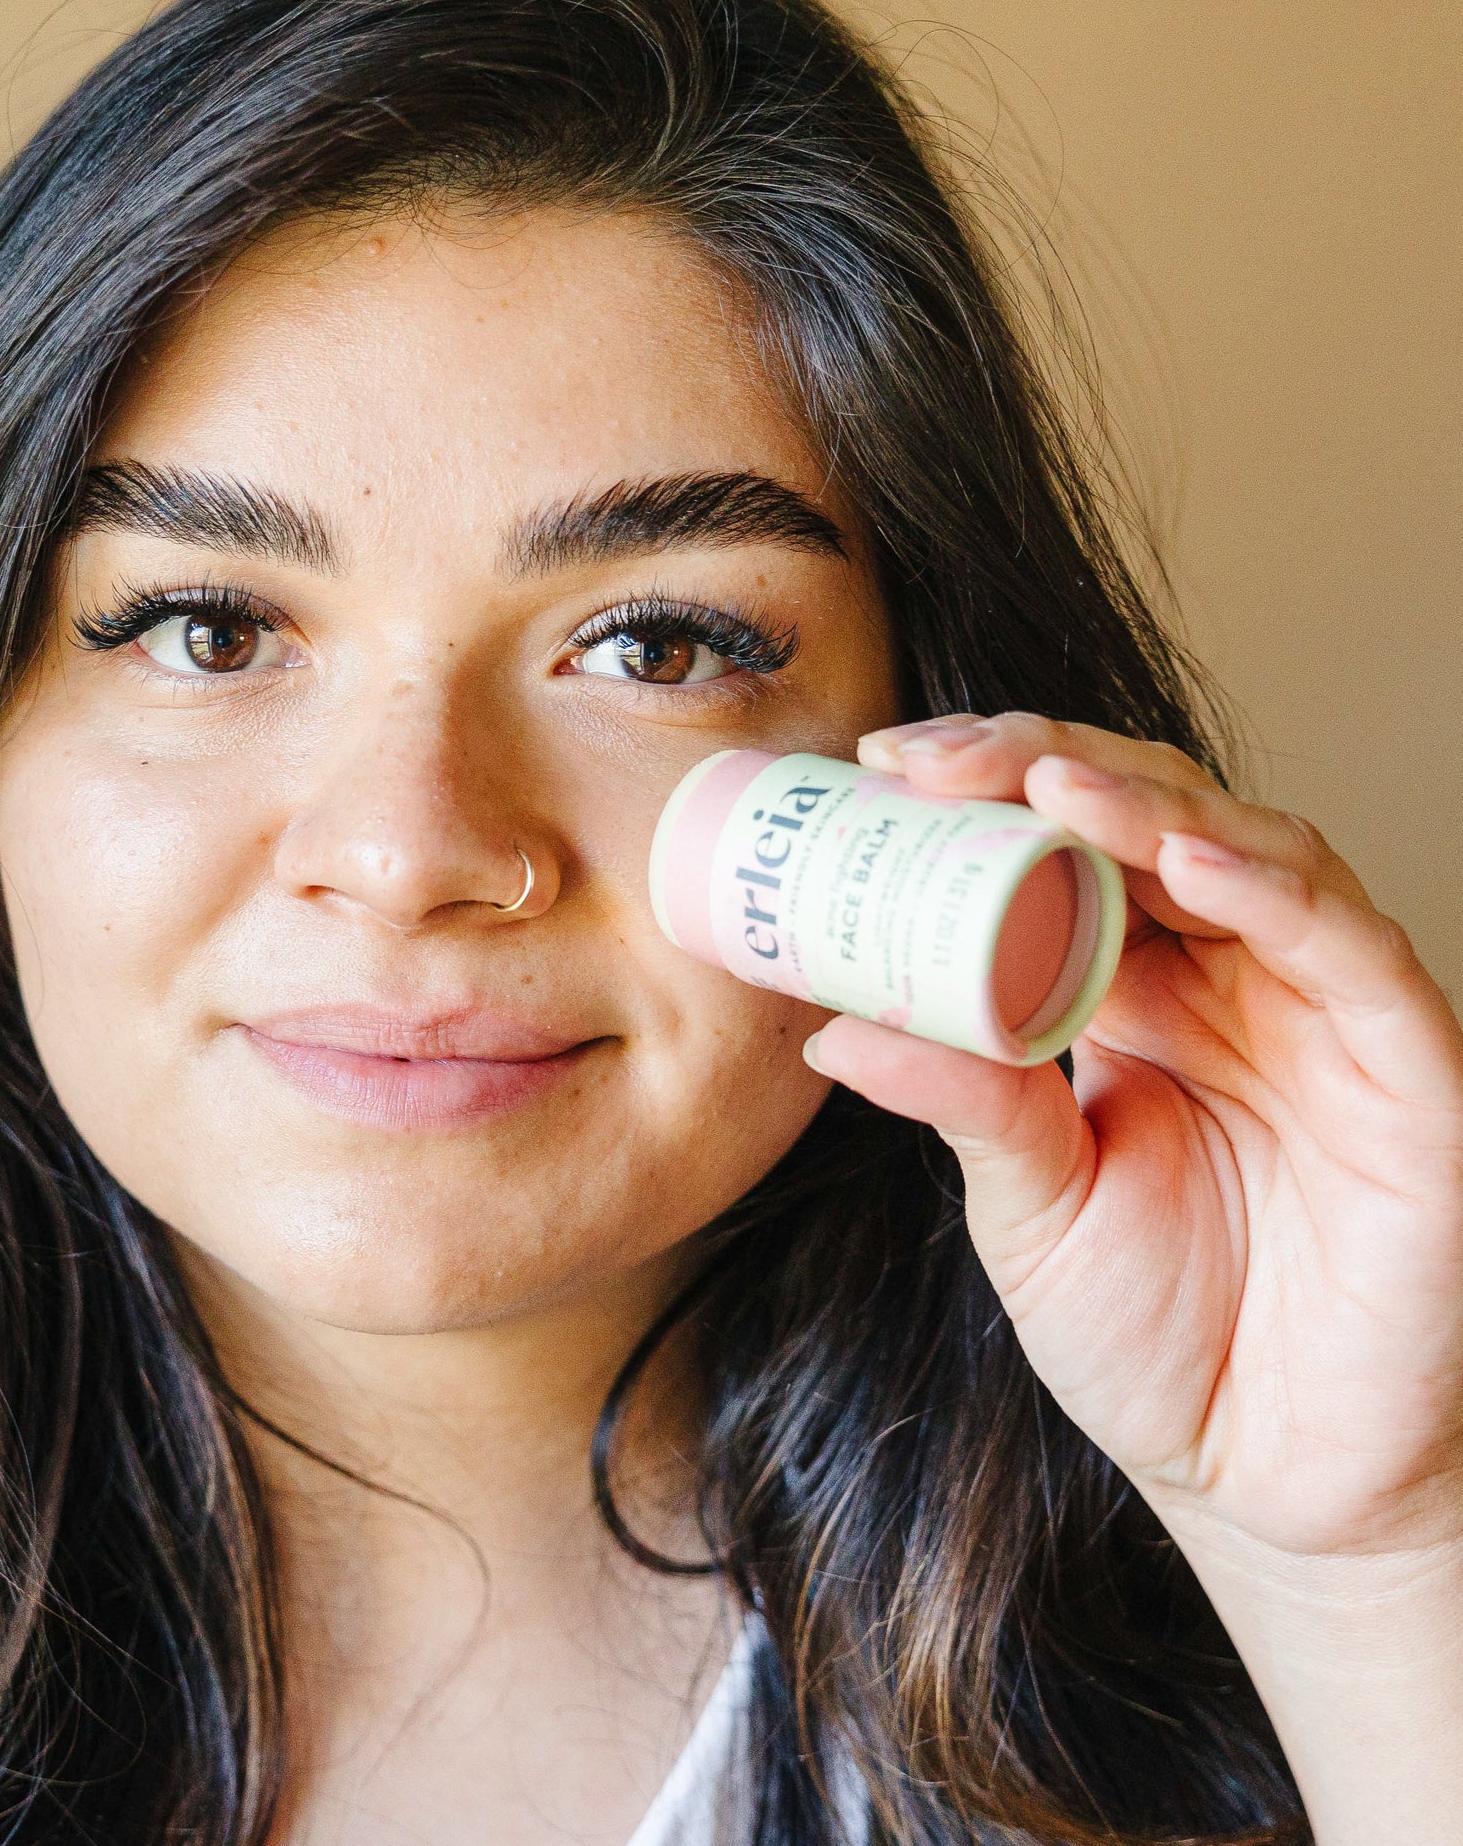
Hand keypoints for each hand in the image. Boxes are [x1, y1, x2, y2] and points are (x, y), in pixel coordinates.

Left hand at [810, 712, 1462, 1567]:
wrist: (1266, 1480)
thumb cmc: (1153, 1334)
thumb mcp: (1029, 1204)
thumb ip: (962, 1102)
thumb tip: (831, 1025)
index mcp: (1138, 997)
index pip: (1071, 851)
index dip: (989, 794)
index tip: (885, 766)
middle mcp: (1232, 982)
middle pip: (1153, 819)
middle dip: (1045, 769)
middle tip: (937, 756)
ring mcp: (1322, 1016)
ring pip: (1252, 853)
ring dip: (1148, 804)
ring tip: (1044, 783)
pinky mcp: (1408, 1071)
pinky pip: (1349, 951)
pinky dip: (1272, 892)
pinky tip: (1187, 859)